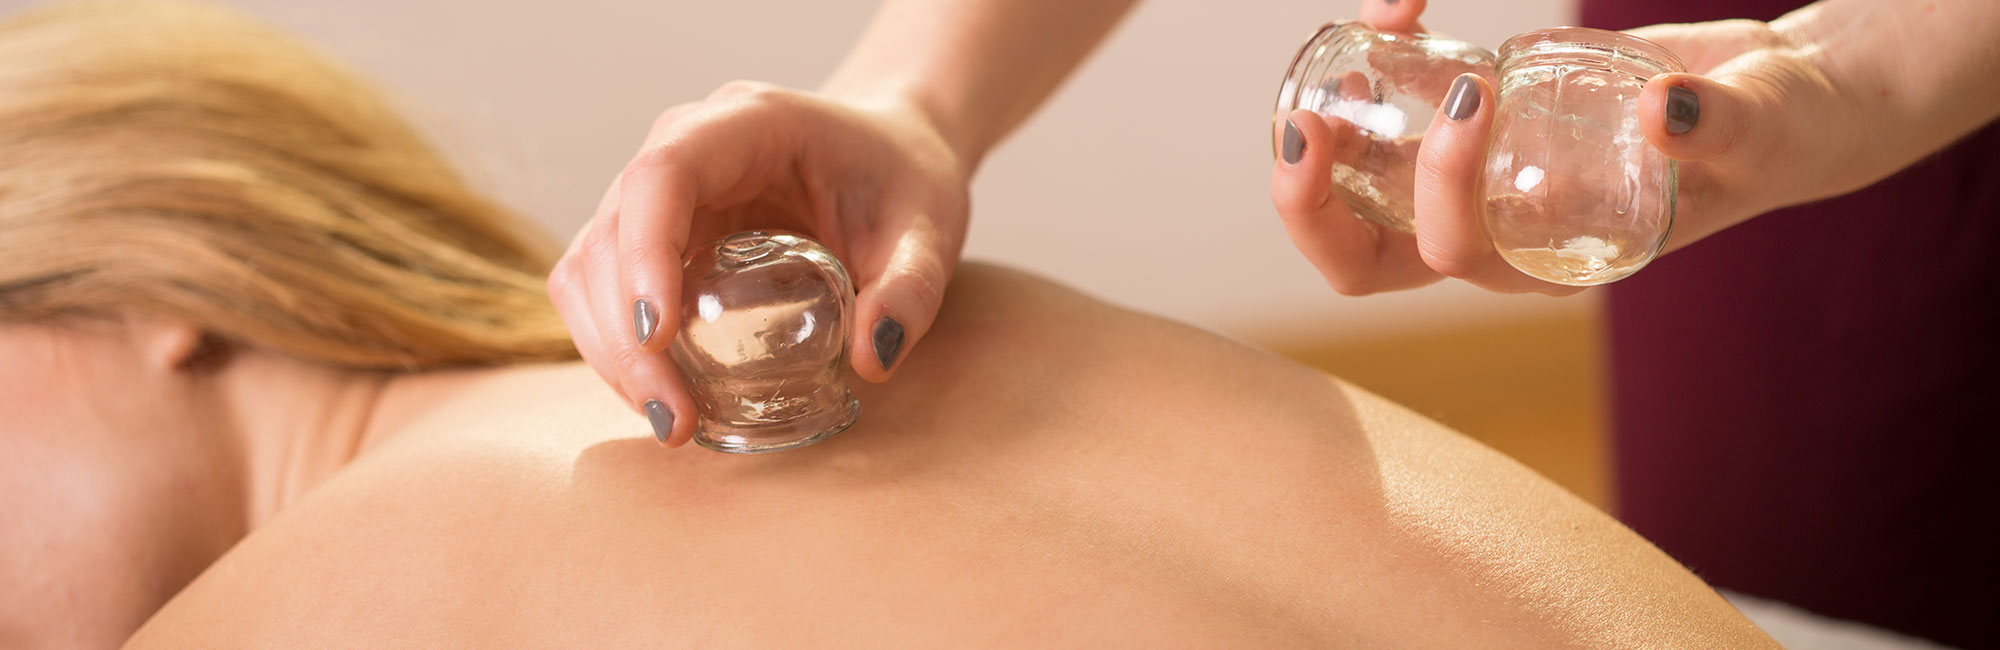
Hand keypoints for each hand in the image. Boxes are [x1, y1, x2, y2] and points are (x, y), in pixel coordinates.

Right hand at [547, 81, 969, 446]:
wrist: (893, 155)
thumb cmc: (906, 179)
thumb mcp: (930, 229)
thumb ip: (912, 289)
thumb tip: (872, 359)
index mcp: (748, 124)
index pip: (663, 174)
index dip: (646, 253)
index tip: (660, 336)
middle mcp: (686, 148)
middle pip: (611, 233)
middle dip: (626, 334)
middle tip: (673, 417)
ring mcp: (662, 196)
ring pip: (591, 267)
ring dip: (612, 351)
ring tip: (670, 422)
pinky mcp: (658, 239)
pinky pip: (607, 291)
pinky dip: (619, 349)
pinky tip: (663, 398)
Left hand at [1272, 1, 1839, 295]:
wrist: (1778, 97)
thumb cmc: (1778, 133)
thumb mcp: (1760, 129)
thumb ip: (1719, 124)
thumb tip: (1667, 110)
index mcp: (1552, 260)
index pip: (1456, 256)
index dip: (1431, 192)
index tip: (1467, 97)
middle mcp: (1499, 234)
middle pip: (1372, 259)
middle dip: (1315, 209)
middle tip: (1306, 127)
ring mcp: (1480, 185)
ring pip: (1362, 199)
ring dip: (1321, 153)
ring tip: (1325, 76)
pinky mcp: (1481, 129)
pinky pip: (1401, 119)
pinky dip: (1378, 69)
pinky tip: (1396, 11)